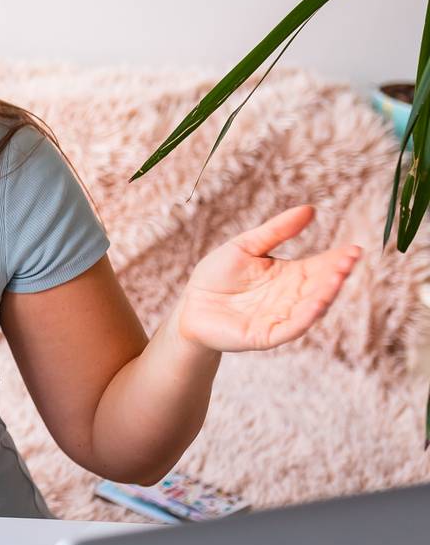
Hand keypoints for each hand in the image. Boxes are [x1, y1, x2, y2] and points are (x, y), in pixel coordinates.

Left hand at [177, 205, 361, 353]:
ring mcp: (281, 317)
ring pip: (311, 308)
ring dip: (326, 294)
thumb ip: (277, 231)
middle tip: (350, 260)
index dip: (337, 260)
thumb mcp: (246, 246)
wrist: (190, 305)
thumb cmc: (217, 275)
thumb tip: (310, 209)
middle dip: (336, 275)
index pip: (321, 266)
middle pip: (321, 286)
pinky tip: (317, 303)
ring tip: (338, 278)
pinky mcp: (266, 335)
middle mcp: (291, 298)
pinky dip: (306, 316)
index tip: (354, 250)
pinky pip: (291, 327)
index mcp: (290, 275)